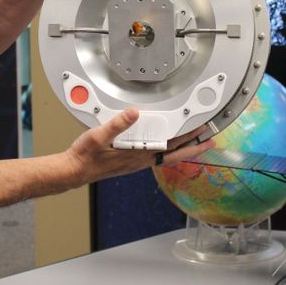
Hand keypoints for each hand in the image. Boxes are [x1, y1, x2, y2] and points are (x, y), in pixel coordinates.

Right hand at [63, 108, 213, 184]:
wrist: (75, 170)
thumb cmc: (86, 156)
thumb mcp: (100, 136)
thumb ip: (118, 124)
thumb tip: (134, 113)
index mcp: (138, 154)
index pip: (170, 146)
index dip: (188, 138)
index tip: (202, 130)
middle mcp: (141, 160)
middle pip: (175, 154)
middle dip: (194, 147)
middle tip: (210, 140)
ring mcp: (137, 163)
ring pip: (167, 157)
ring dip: (182, 150)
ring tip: (194, 143)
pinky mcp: (132, 163)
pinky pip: (156, 157)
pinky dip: (167, 152)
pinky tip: (166, 147)